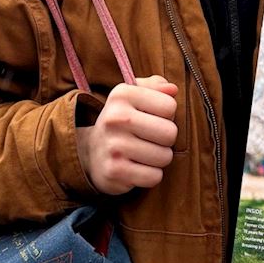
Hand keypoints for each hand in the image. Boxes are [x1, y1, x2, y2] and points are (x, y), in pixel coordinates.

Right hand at [75, 75, 177, 194]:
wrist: (91, 152)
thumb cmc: (123, 121)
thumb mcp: (134, 95)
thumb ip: (156, 86)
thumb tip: (173, 89)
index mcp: (122, 95)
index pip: (170, 106)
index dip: (167, 115)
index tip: (152, 117)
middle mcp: (115, 118)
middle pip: (170, 133)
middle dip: (166, 139)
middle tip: (151, 138)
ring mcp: (114, 146)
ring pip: (165, 157)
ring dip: (159, 158)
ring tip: (144, 153)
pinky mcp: (114, 171)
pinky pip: (154, 177)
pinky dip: (151, 175)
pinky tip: (138, 168)